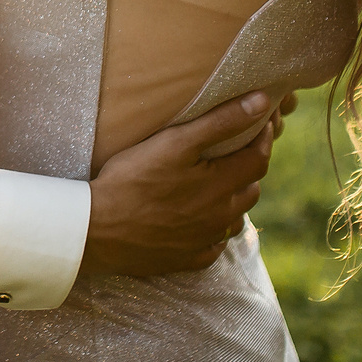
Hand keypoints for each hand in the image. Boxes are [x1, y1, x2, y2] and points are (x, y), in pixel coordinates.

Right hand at [79, 91, 277, 279]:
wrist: (97, 229)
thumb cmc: (132, 180)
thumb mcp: (175, 142)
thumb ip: (220, 122)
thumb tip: (261, 101)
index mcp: (221, 185)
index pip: (259, 158)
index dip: (264, 138)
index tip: (262, 122)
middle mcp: (220, 216)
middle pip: (251, 190)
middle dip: (249, 169)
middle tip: (237, 151)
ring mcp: (204, 240)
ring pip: (235, 220)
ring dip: (234, 201)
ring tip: (219, 185)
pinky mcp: (187, 259)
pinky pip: (214, 246)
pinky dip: (215, 232)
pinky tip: (201, 223)